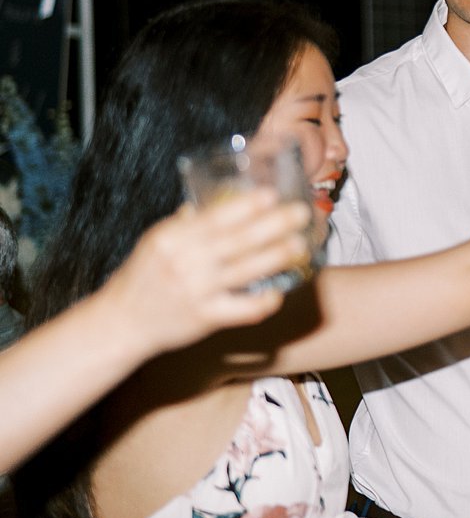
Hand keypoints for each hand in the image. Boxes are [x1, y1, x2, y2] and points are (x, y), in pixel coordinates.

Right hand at [110, 191, 310, 353]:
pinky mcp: (204, 318)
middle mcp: (184, 262)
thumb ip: (185, 223)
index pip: (216, 217)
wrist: (119, 322)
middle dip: (275, 224)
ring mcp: (196, 291)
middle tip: (302, 213)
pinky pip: (242, 309)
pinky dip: (264, 301)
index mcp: (171, 238)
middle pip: (238, 240)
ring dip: (278, 256)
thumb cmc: (141, 278)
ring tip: (301, 245)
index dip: (247, 206)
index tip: (273, 194)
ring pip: (246, 270)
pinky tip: (280, 292)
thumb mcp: (155, 242)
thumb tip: (215, 201)